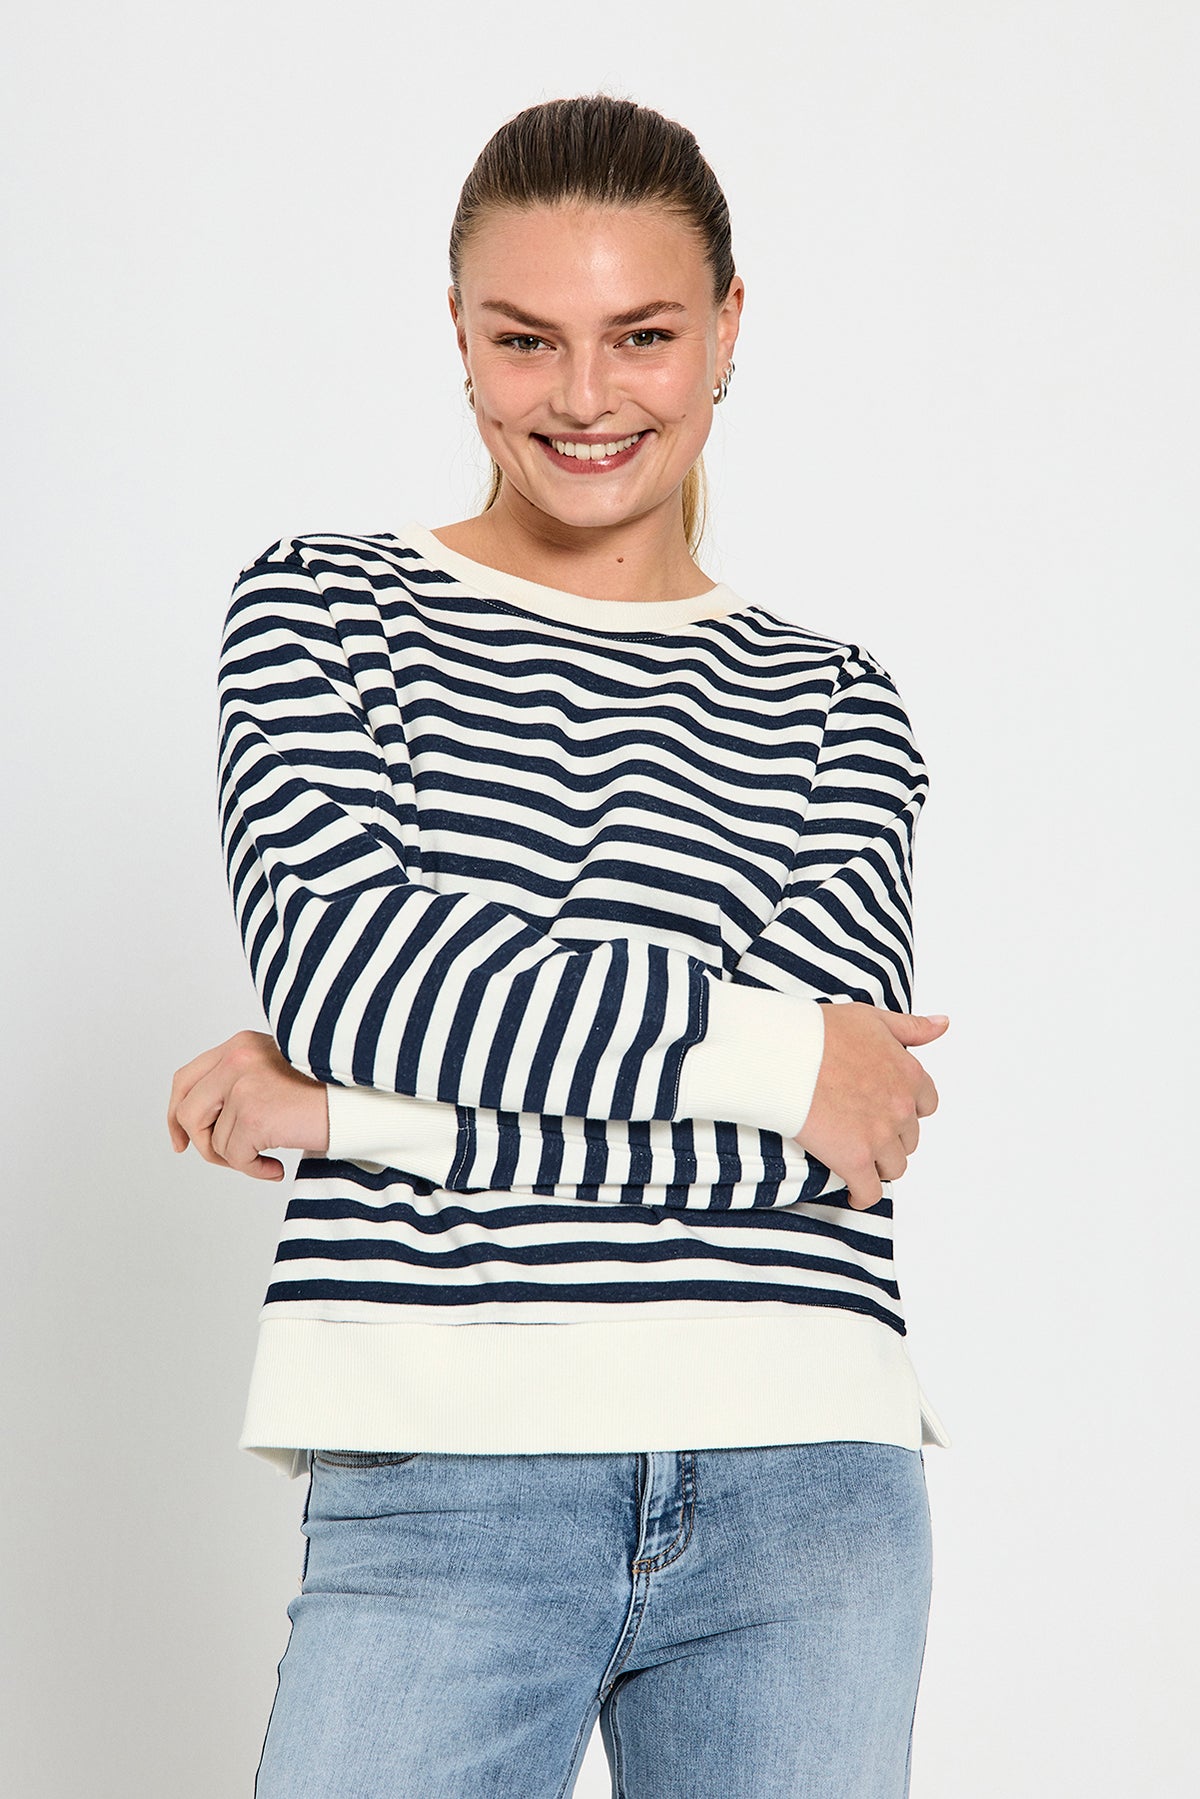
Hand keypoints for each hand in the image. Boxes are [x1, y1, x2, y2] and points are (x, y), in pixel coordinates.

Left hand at [167, 1030, 329, 1179]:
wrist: (364, 1100)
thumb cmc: (328, 1092)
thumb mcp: (274, 1073)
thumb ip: (238, 1085)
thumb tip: (200, 1127)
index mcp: (239, 1045)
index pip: (185, 1079)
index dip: (176, 1114)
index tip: (181, 1140)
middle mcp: (236, 1058)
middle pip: (188, 1112)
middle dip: (202, 1143)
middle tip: (223, 1160)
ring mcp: (243, 1085)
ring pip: (214, 1142)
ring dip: (238, 1160)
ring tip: (267, 1160)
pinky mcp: (253, 1114)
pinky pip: (235, 1157)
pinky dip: (254, 1170)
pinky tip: (277, 1168)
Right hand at [795, 1004, 947, 1210]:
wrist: (783, 1054)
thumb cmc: (819, 1033)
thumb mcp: (872, 1019)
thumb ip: (912, 1027)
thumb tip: (943, 1025)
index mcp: (908, 1074)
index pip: (926, 1104)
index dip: (906, 1108)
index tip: (885, 1108)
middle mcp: (900, 1107)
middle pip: (909, 1138)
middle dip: (891, 1136)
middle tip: (863, 1130)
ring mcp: (879, 1136)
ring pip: (894, 1166)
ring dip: (879, 1165)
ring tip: (858, 1159)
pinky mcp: (853, 1159)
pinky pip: (870, 1192)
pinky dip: (863, 1196)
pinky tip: (853, 1193)